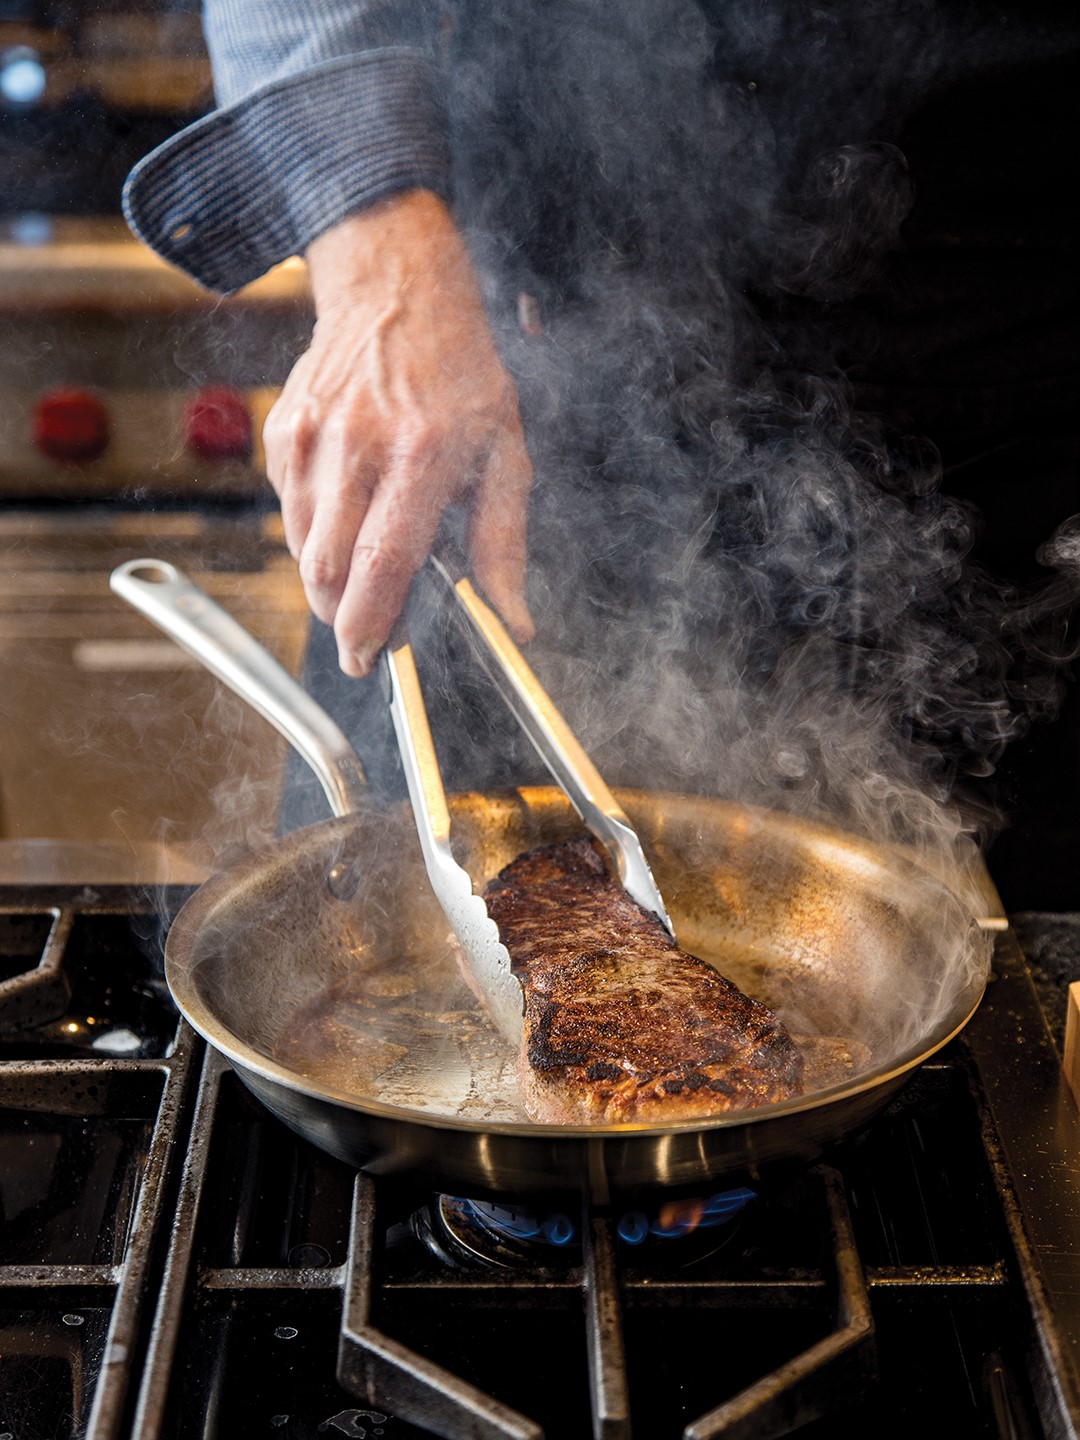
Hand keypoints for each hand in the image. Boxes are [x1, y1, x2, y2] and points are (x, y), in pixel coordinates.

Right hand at [264, 189, 534, 675]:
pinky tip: (346, 516)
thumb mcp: (505, 454)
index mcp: (422, 455)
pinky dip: (314, 535)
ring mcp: (312, 436)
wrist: (398, 293)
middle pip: (328, 566)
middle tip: (365, 635)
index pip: (381, 562)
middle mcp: (359, 446)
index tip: (367, 659)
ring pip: (301, 546)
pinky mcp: (283, 431)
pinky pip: (289, 512)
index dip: (369, 623)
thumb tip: (511, 620)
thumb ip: (503, 543)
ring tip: (361, 573)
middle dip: (341, 616)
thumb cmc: (461, 378)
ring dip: (327, 581)